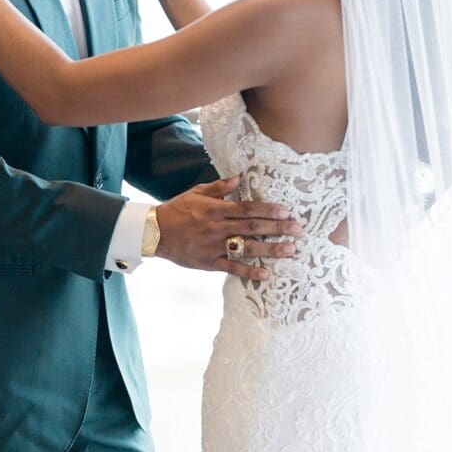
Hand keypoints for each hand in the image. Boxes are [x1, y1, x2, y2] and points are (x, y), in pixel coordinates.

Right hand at [155, 175, 301, 279]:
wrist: (154, 232)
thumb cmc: (177, 210)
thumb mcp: (197, 193)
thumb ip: (220, 187)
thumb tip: (240, 178)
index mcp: (216, 209)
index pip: (247, 209)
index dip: (267, 210)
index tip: (286, 211)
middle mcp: (218, 228)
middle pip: (252, 227)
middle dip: (277, 228)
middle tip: (297, 230)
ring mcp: (214, 246)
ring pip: (246, 248)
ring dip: (270, 249)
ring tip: (290, 250)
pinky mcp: (209, 262)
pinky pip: (232, 267)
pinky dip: (248, 271)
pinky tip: (265, 273)